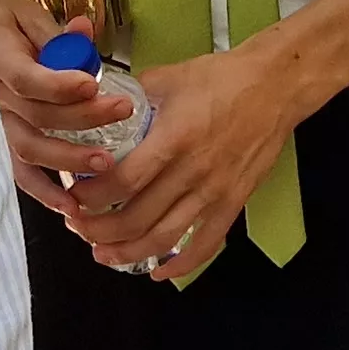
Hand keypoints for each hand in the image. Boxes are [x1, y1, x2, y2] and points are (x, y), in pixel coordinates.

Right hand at [0, 0, 128, 213]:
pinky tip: (70, 206)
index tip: (92, 84)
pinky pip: (17, 172)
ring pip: (28, 148)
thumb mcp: (23, 13)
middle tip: (122, 110)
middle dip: (84, 117)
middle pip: (36, 116)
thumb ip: (54, 31)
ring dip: (68, 160)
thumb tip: (84, 30)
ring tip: (104, 163)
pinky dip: (43, 191)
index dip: (59, 85)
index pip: (26, 79)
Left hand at [64, 42, 316, 279]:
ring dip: (129, 252)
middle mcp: (192, 171)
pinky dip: (181, 265)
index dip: (92, 198)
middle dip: (100, 230)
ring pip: (165, 238)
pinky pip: (205, 245)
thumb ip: (130, 95)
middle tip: (79, 227)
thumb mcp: (169, 77)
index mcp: (173, 138)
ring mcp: (214, 192)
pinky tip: (159, 272)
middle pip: (137, 218)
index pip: (123, 181)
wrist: (275, 86)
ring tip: (104, 253)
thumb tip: (96, 104)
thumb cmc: (222, 78)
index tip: (74, 197)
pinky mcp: (233, 202)